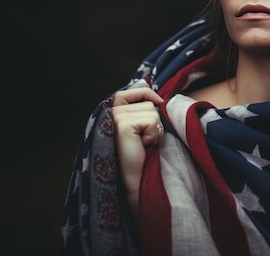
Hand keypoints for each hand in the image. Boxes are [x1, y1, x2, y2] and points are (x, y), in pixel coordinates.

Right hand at [112, 87, 164, 213]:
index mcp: (114, 112)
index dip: (147, 94)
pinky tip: (143, 146)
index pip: (132, 90)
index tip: (158, 103)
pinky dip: (153, 135)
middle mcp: (111, 112)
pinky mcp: (122, 125)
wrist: (138, 180)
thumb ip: (144, 109)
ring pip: (152, 111)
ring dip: (155, 130)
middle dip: (154, 122)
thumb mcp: (144, 127)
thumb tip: (152, 90)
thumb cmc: (144, 154)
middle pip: (148, 103)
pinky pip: (151, 120)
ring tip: (144, 144)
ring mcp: (115, 118)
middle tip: (144, 140)